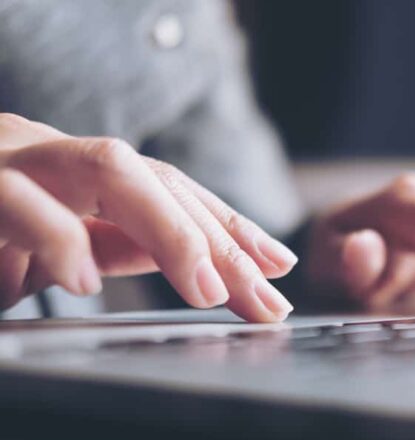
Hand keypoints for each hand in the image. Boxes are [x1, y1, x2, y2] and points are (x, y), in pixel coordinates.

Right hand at [0, 114, 295, 321]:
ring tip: (208, 289)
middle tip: (264, 298)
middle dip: (222, 243)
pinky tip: (84, 281)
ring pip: (112, 171)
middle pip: (162, 182)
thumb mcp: (55, 249)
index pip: (174, 189)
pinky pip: (22, 202)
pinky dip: (61, 241)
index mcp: (81, 172)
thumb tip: (196, 263)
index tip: (279, 264)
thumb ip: (119, 245)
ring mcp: (14, 162)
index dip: (232, 226)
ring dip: (171, 232)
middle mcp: (57, 155)